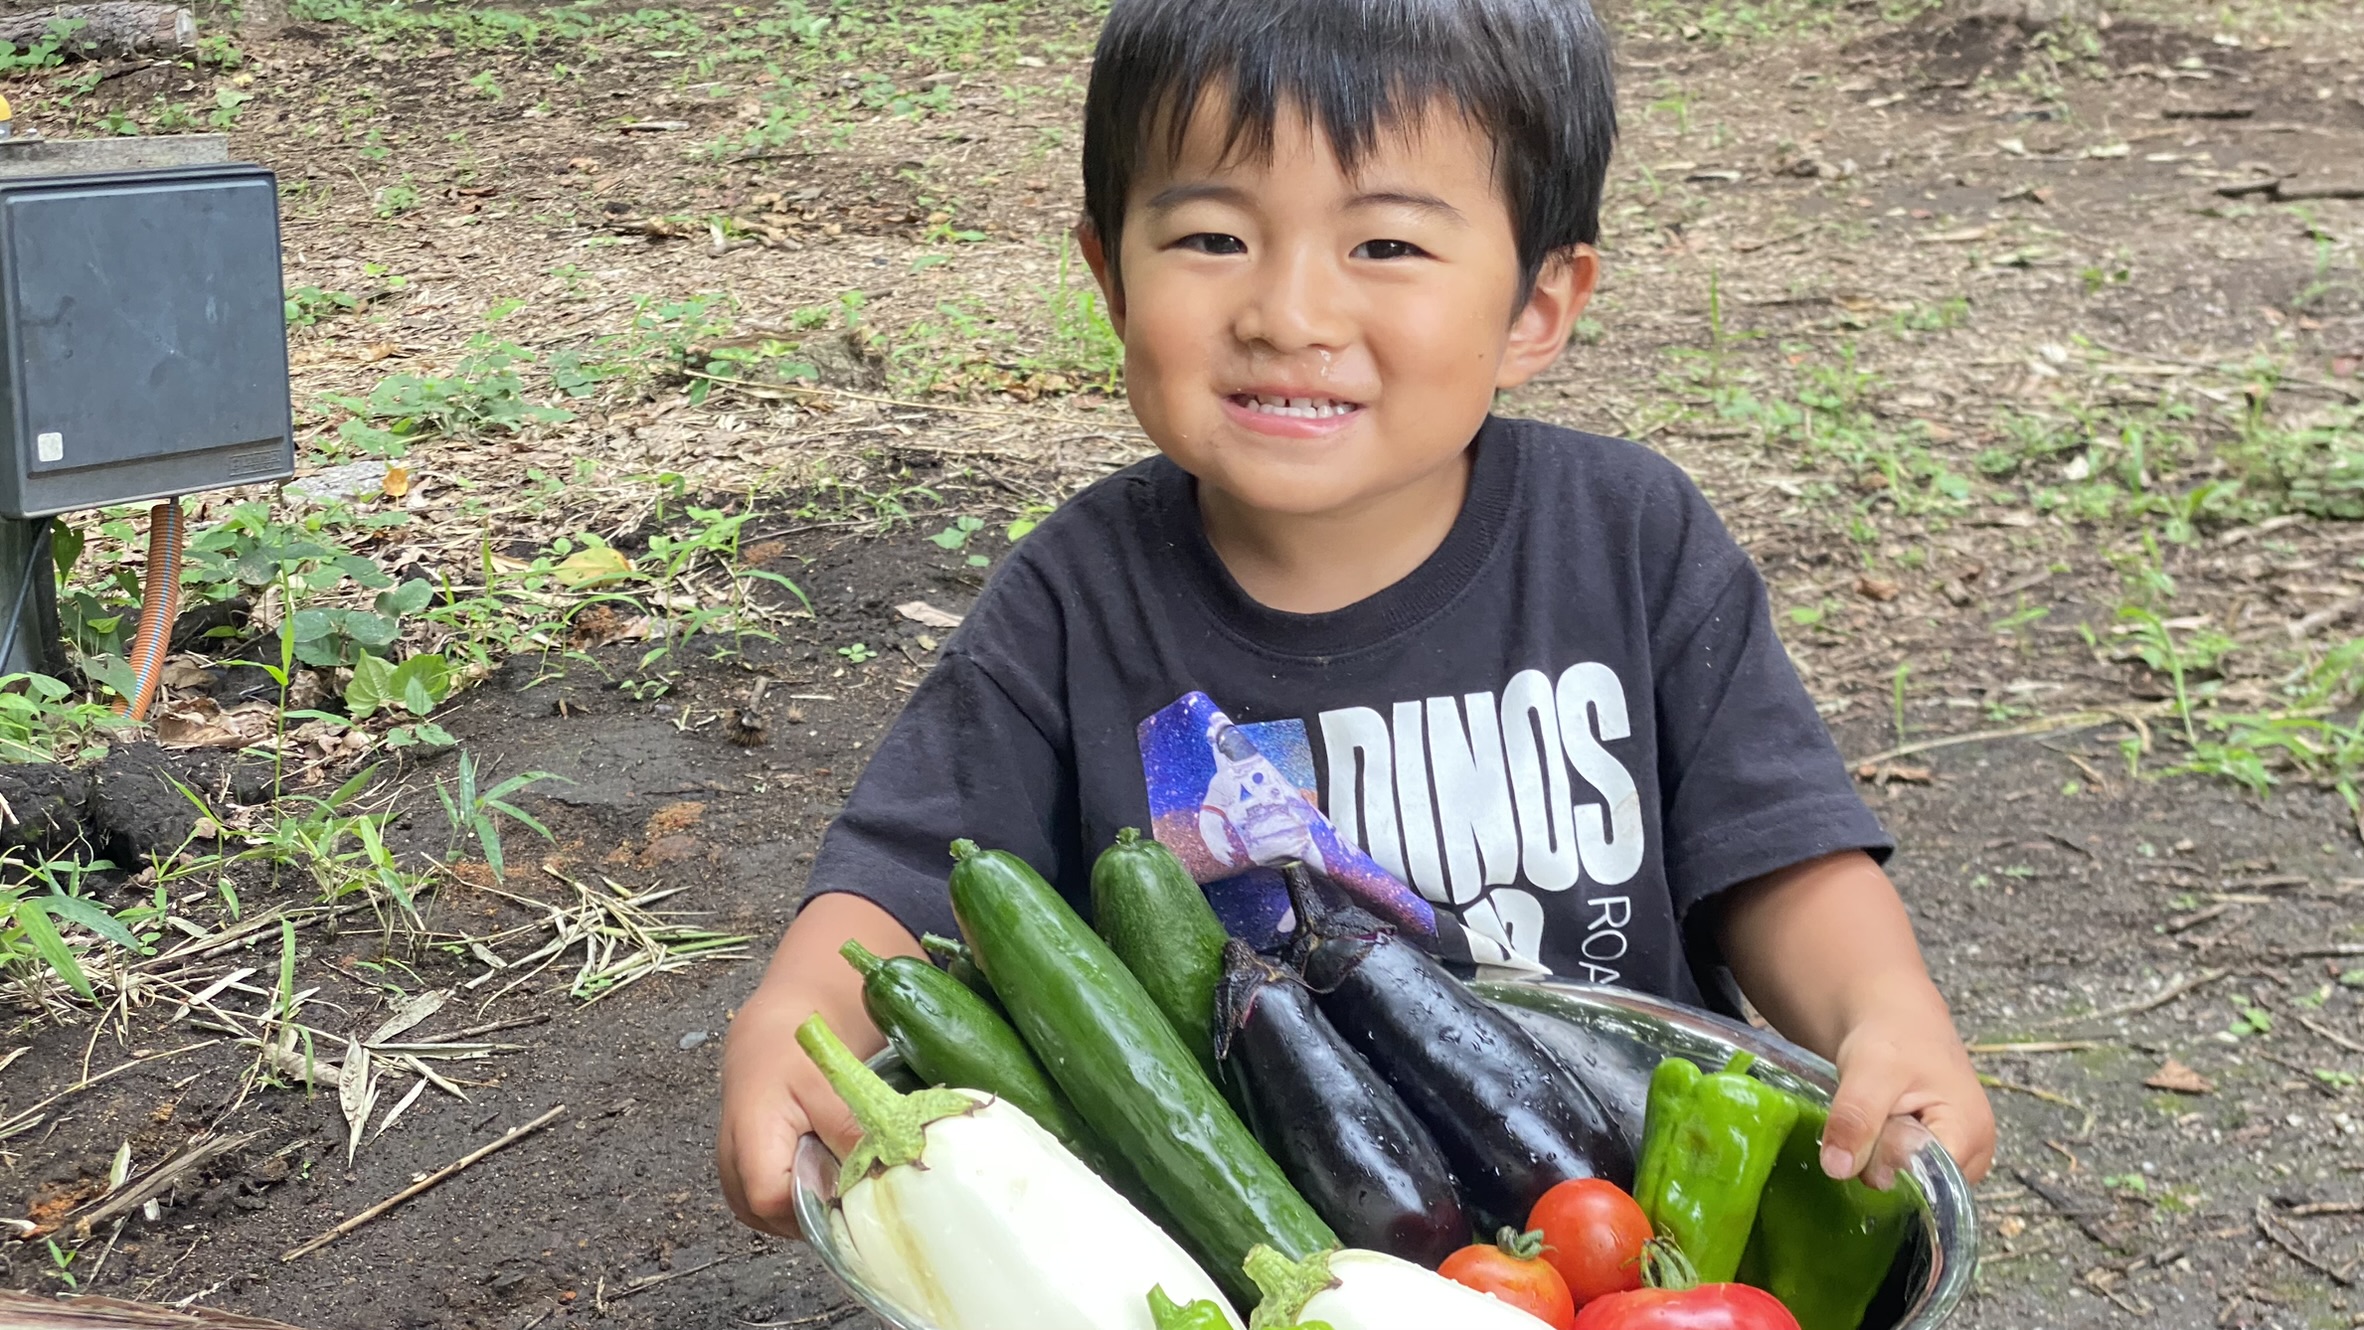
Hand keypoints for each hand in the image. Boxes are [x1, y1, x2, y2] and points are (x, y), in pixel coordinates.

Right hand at [716, 893, 917, 1237]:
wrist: (771, 1038)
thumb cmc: (796, 1055)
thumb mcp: (832, 1085)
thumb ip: (852, 1132)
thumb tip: (885, 1172)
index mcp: (748, 1139)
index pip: (775, 1201)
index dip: (819, 1205)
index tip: (857, 1191)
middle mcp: (731, 1165)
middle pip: (776, 1218)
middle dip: (822, 1209)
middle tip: (856, 1181)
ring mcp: (733, 1177)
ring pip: (776, 1218)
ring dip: (812, 1204)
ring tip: (839, 1170)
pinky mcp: (741, 1180)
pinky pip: (774, 1208)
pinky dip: (802, 1197)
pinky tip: (824, 1172)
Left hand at [1821, 1012, 1994, 1186]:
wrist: (1896, 1022)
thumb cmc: (1892, 1039)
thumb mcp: (1869, 1070)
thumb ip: (1857, 1118)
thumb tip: (1838, 1170)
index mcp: (1971, 1134)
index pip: (1927, 1183)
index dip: (1887, 1168)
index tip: (1866, 1139)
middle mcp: (1975, 1155)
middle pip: (1919, 1188)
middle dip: (1883, 1165)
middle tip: (1871, 1122)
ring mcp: (1960, 1159)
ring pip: (1910, 1185)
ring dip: (1880, 1161)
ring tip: (1876, 1121)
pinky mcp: (1940, 1159)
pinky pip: (1907, 1176)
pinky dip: (1883, 1158)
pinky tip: (1875, 1132)